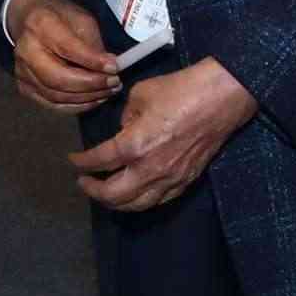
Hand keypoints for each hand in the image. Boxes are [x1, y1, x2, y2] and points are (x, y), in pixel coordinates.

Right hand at [6, 0, 123, 113]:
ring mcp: (22, 72)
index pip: (68, 49)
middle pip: (58, 78)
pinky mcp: (25, 87)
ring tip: (109, 91)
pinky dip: (76, 106)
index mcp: (41, 25)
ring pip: (56, 95)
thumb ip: (93, 44)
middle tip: (115, 83)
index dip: (93, 61)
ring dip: (87, 98)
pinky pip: (53, 105)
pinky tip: (94, 99)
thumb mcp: (82, 19)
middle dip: (91, 85)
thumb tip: (110, 68)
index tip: (115, 68)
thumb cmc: (61, 17)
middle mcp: (26, 50)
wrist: (31, 18)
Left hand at [69, 60, 255, 214]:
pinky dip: (142, 201)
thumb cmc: (182, 90)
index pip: (99, 162)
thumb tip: (125, 129)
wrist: (221, 97)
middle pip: (113, 195)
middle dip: (93, 191)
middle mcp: (150, 169)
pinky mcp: (187, 180)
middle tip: (84, 182)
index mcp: (134, 145)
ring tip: (106, 194)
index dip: (82, 162)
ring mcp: (170, 178)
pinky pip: (159, 200)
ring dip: (116, 203)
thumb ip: (126, 116)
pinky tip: (136, 194)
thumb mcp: (141, 94)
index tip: (74, 160)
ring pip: (136, 205)